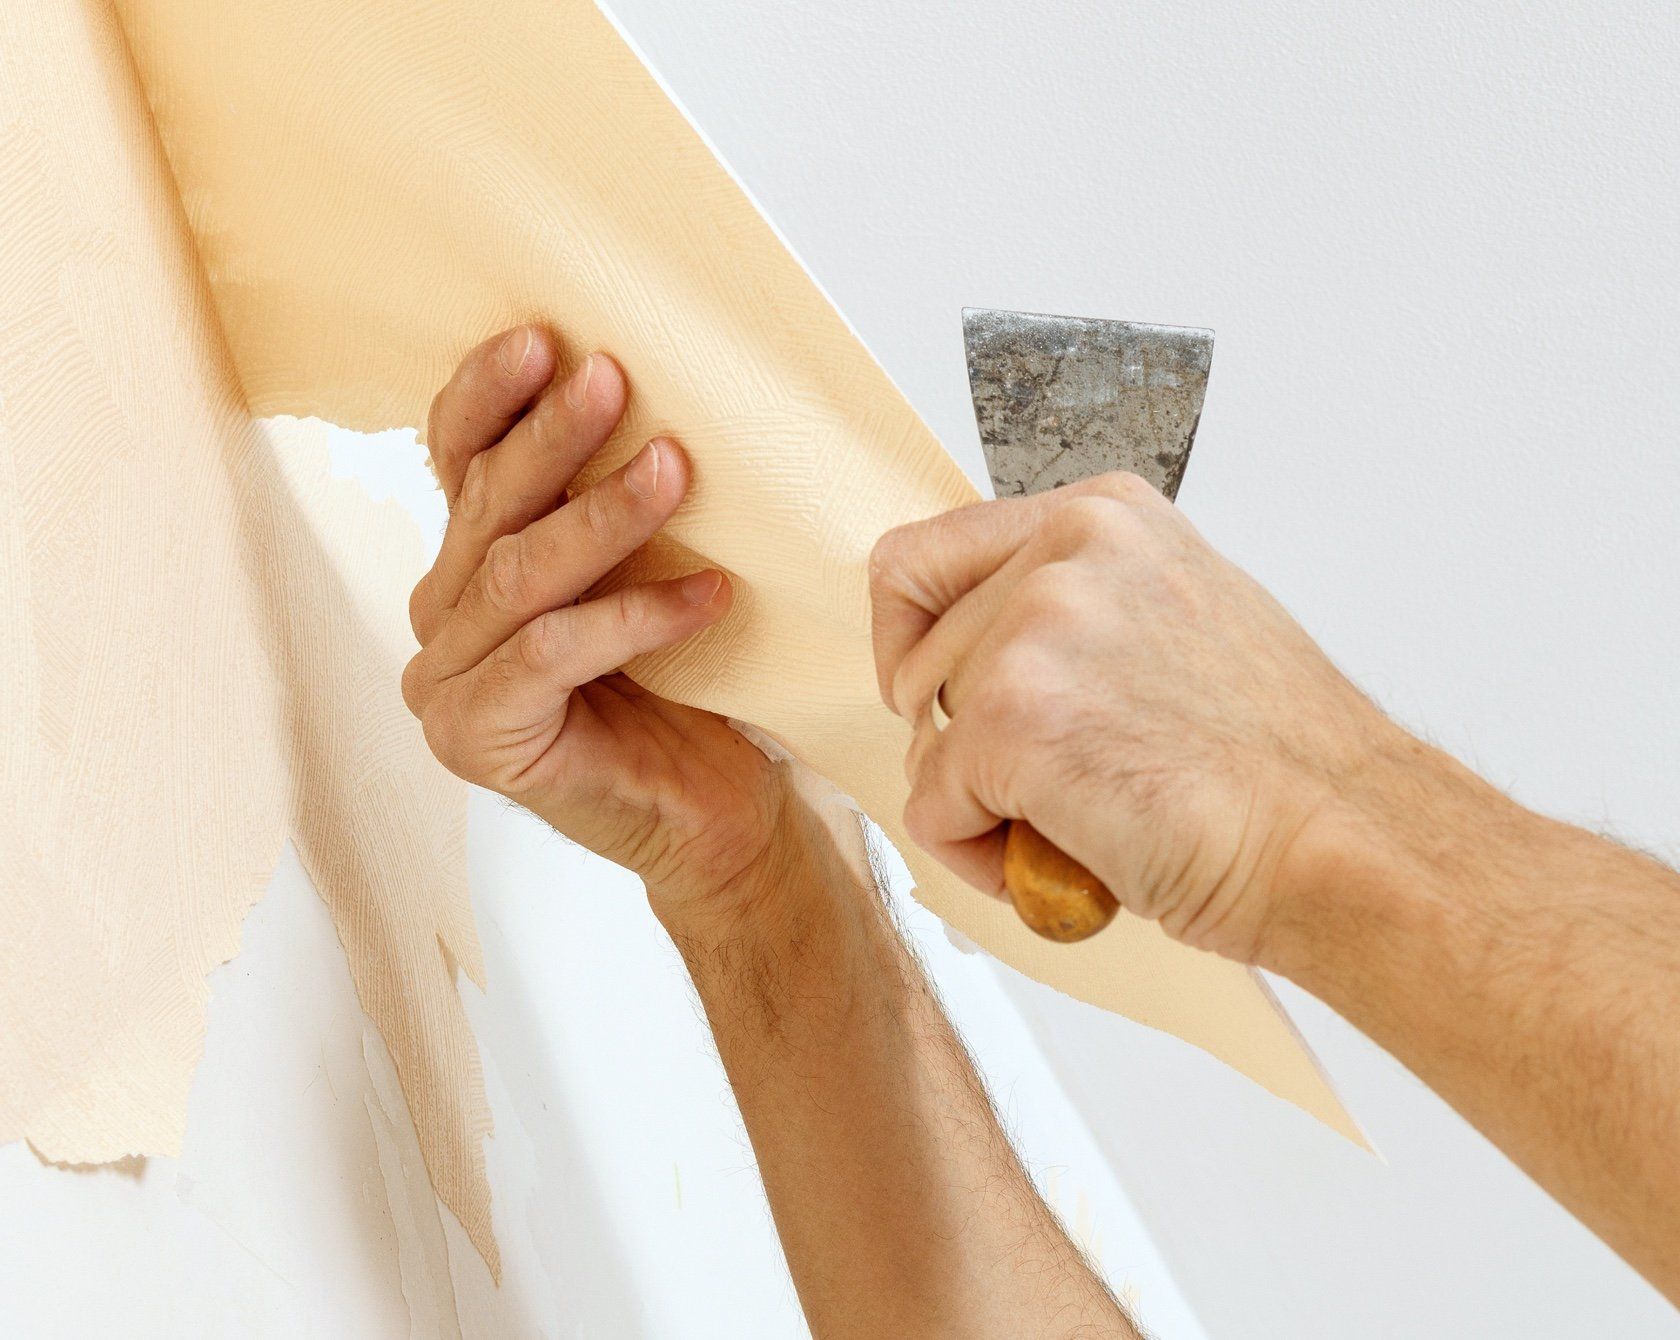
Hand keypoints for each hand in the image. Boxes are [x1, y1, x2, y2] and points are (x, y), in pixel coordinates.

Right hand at [402, 325, 785, 912]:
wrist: (715, 810)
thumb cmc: (686, 688)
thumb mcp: (644, 571)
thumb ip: (610, 503)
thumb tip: (648, 390)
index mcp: (469, 566)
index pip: (456, 461)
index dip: (488, 397)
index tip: (542, 339)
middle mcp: (444, 618)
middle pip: (488, 510)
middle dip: (552, 439)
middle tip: (611, 380)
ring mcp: (450, 685)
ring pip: (519, 577)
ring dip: (601, 517)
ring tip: (674, 470)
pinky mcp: (480, 740)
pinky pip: (553, 654)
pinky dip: (632, 618)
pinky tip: (706, 598)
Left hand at [869, 472, 1403, 963]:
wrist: (1347, 840)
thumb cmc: (1279, 763)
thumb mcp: (1179, 621)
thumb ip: (1080, 607)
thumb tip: (987, 643)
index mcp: (1103, 517)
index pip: (924, 558)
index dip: (911, 643)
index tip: (939, 697)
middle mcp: (1066, 552)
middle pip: (917, 659)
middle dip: (960, 740)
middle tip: (1053, 788)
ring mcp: (1036, 629)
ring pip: (924, 737)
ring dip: (981, 803)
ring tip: (1081, 825)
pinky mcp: (1012, 718)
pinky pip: (931, 809)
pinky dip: (980, 857)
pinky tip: (1071, 863)